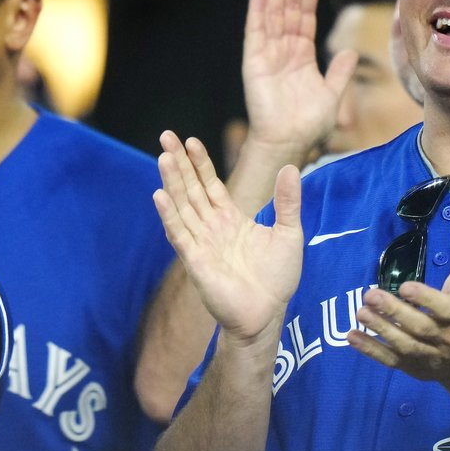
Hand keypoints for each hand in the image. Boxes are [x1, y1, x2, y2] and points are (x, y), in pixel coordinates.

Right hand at [153, 132, 303, 343]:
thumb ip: (288, 202)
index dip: (200, 163)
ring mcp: (201, 243)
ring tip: (163, 157)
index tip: (191, 140)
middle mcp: (211, 228)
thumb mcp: (290, 233)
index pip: (210, 184)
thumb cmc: (277, 279)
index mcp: (231, 219)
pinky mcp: (196, 261)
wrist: (268, 314)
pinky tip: (159, 196)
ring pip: (182, 206)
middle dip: (178, 163)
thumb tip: (290, 167)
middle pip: (191, 189)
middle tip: (166, 135)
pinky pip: (179, 234)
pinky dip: (169, 216)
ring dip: (172, 182)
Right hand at [242, 0, 355, 161]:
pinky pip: (256, 31)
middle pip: (287, 8)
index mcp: (301, 56)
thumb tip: (349, 52)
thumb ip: (339, 72)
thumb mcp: (332, 95)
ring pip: (272, 13)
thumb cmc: (308, 126)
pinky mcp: (254, 62)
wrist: (289, 143)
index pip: (305, 16)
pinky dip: (257, 10)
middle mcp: (283, 51)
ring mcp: (267, 54)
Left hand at [350, 217, 449, 383]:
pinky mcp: (413, 367)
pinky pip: (390, 361)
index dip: (424, 299)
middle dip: (394, 312)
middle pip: (419, 328)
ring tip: (361, 312)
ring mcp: (428, 355)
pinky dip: (371, 351)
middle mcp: (445, 337)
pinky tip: (351, 336)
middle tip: (370, 295)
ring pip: (404, 345)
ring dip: (381, 330)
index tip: (404, 286)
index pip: (443, 309)